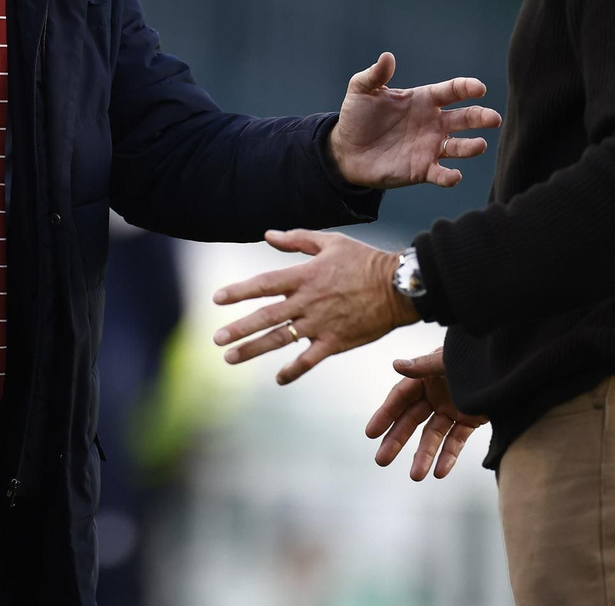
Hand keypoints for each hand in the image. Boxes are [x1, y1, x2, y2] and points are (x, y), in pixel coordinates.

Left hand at [212, 229, 418, 383]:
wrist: (399, 288)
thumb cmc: (365, 261)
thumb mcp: (331, 242)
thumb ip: (297, 239)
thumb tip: (268, 235)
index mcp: (305, 276)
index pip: (263, 284)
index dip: (239, 291)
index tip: (217, 298)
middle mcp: (308, 302)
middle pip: (266, 317)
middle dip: (238, 328)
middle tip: (216, 338)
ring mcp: (321, 324)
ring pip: (280, 339)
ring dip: (253, 349)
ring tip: (230, 359)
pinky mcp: (335, 342)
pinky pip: (309, 360)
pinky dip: (293, 371)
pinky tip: (279, 379)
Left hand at [329, 52, 499, 188]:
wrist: (346, 151)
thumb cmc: (358, 117)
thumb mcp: (362, 91)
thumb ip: (375, 75)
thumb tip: (387, 57)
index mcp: (424, 100)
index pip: (452, 91)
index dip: (467, 88)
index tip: (479, 88)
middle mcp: (434, 123)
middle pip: (464, 118)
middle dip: (481, 117)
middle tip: (494, 118)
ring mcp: (430, 147)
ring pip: (459, 147)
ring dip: (471, 147)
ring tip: (480, 145)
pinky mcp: (422, 170)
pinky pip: (440, 174)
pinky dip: (449, 177)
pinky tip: (454, 176)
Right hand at [365, 348, 486, 479]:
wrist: (509, 364)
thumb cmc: (475, 356)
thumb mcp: (447, 360)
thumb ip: (423, 365)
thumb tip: (396, 365)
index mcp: (425, 376)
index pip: (400, 397)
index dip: (385, 414)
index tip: (371, 433)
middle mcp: (435, 394)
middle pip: (411, 420)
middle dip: (396, 440)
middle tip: (381, 460)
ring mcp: (451, 408)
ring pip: (433, 435)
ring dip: (424, 455)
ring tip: (415, 476)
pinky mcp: (470, 420)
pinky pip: (456, 440)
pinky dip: (449, 456)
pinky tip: (440, 472)